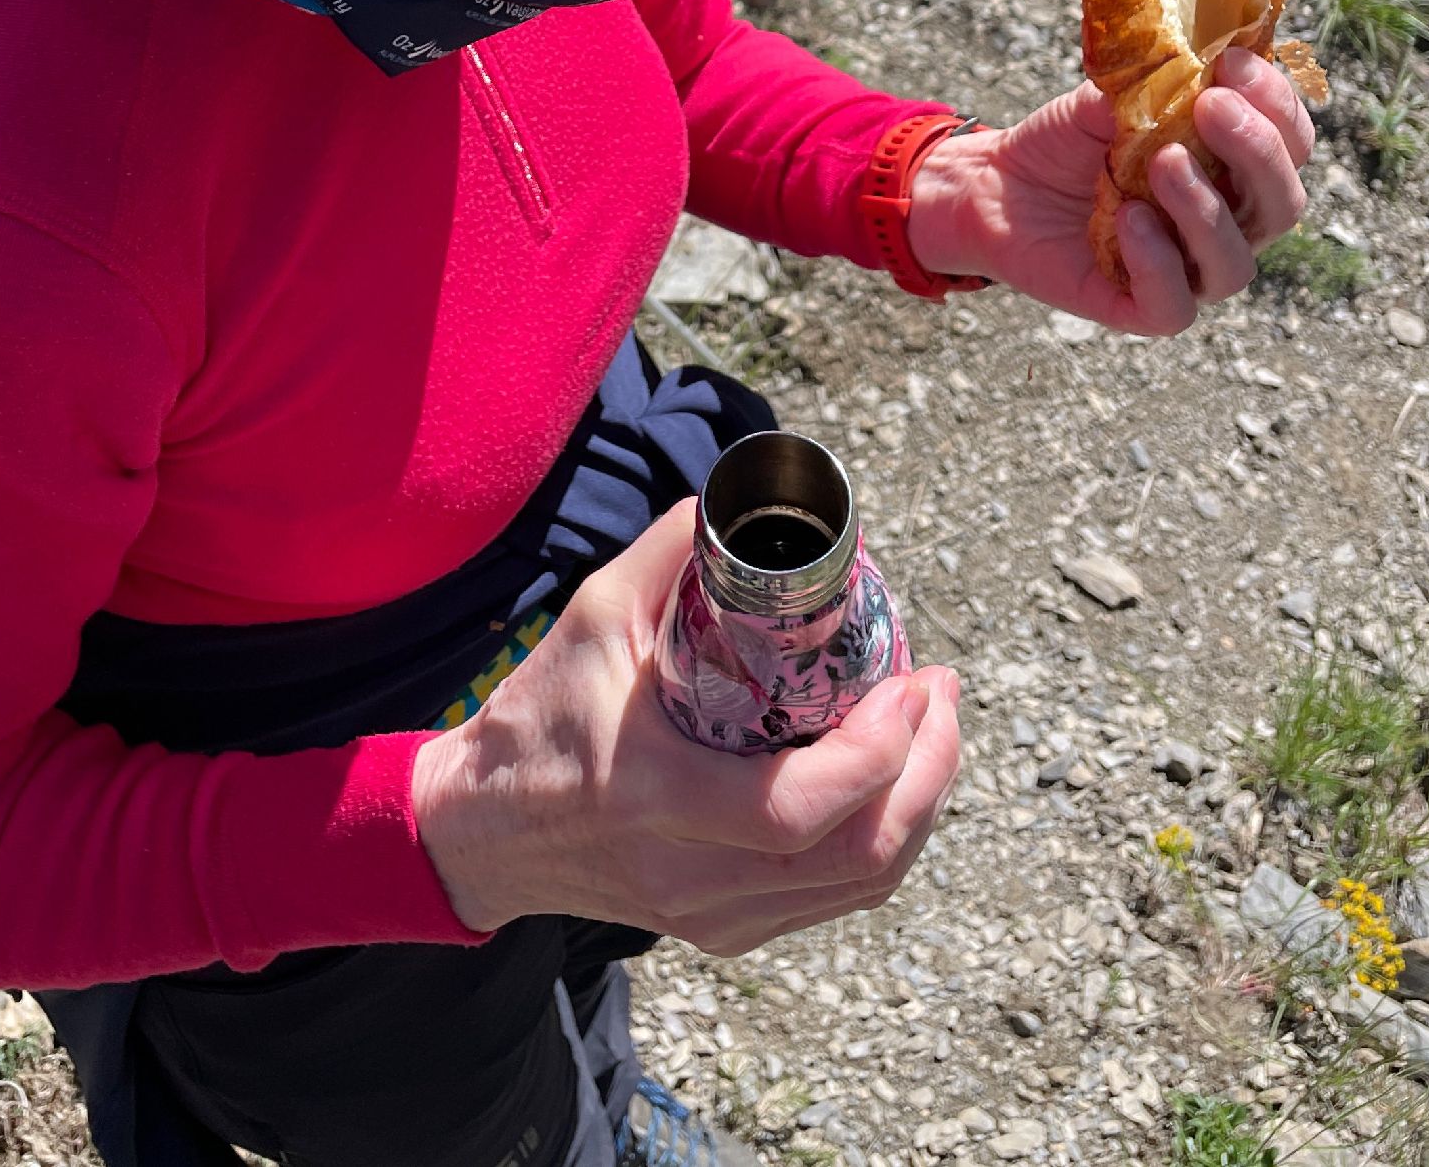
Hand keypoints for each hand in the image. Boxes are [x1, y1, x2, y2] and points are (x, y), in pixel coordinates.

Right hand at [412, 505, 960, 955]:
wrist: (485, 829)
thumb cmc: (541, 714)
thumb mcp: (594, 613)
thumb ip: (674, 550)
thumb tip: (752, 498)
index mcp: (658, 799)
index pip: (798, 809)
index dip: (879, 752)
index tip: (912, 680)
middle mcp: (694, 877)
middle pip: (857, 859)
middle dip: (928, 772)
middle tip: (943, 691)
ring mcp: (714, 916)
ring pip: (860, 884)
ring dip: (920, 805)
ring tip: (935, 725)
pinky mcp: (727, 929)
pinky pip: (835, 898)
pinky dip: (885, 839)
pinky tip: (895, 778)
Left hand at [905, 45, 1313, 335]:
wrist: (996, 183)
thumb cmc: (1069, 140)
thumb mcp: (1112, 96)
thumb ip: (1159, 79)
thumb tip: (1196, 47)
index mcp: (1234, 168)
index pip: (1291, 143)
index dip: (1277, 103)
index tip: (1234, 61)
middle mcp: (1228, 223)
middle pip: (1283, 204)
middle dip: (1257, 151)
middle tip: (1212, 106)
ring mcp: (1189, 270)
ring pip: (1235, 262)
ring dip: (1206, 208)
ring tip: (1162, 161)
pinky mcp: (1141, 308)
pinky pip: (1174, 307)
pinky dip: (1159, 264)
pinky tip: (1130, 220)